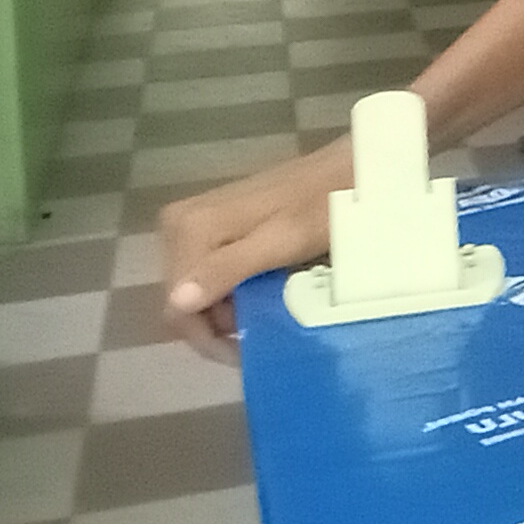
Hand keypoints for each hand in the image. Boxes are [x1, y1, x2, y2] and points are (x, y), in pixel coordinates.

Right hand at [159, 143, 349, 361]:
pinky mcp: (213, 223)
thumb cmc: (322, 207)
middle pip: (182, 298)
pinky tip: (259, 294)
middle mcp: (180, 223)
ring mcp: (195, 221)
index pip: (176, 305)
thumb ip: (228, 269)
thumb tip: (178, 301)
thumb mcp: (280, 243)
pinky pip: (209, 271)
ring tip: (264, 315)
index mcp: (190, 228)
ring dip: (224, 310)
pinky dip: (231, 290)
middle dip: (216, 324)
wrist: (347, 169)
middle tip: (259, 334)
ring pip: (195, 288)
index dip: (206, 338)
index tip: (243, 354)